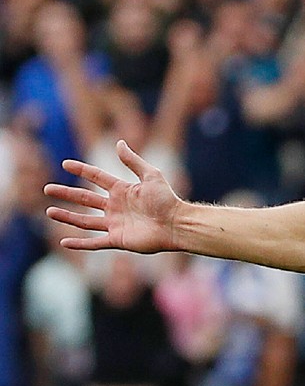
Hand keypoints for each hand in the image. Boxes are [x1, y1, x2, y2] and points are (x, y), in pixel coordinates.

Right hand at [43, 141, 182, 253]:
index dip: (82, 170)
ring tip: (49, 211)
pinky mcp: (118, 240)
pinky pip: (95, 242)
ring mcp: (115, 224)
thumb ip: (133, 161)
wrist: (176, 224)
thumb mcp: (151, 175)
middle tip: (47, 188)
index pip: (97, 177)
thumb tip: (118, 142)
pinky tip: (64, 241)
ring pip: (85, 221)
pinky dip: (80, 243)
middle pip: (85, 199)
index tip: (65, 164)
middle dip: (66, 194)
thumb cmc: (167, 200)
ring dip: (67, 216)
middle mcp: (116, 207)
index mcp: (123, 190)